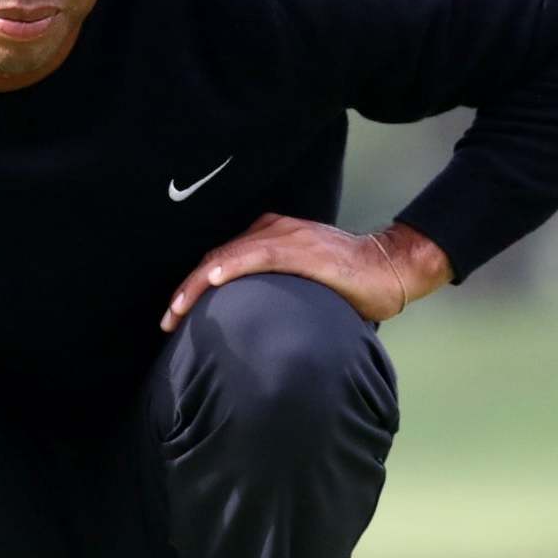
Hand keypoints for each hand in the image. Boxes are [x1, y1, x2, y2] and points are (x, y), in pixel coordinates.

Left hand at [159, 215, 450, 332]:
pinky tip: (212, 280)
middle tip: (168, 319)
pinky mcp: (301, 248)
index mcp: (271, 237)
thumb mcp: (304, 284)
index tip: (177, 314)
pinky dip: (231, 266)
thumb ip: (277, 293)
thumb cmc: (351, 282)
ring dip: (197, 283)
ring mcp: (286, 237)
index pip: (221, 259)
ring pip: (228, 256)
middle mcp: (273, 231)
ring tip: (177, 310)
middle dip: (187, 289)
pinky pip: (258, 255)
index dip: (194, 285)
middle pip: (216, 257)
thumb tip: (255, 327)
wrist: (389, 267)